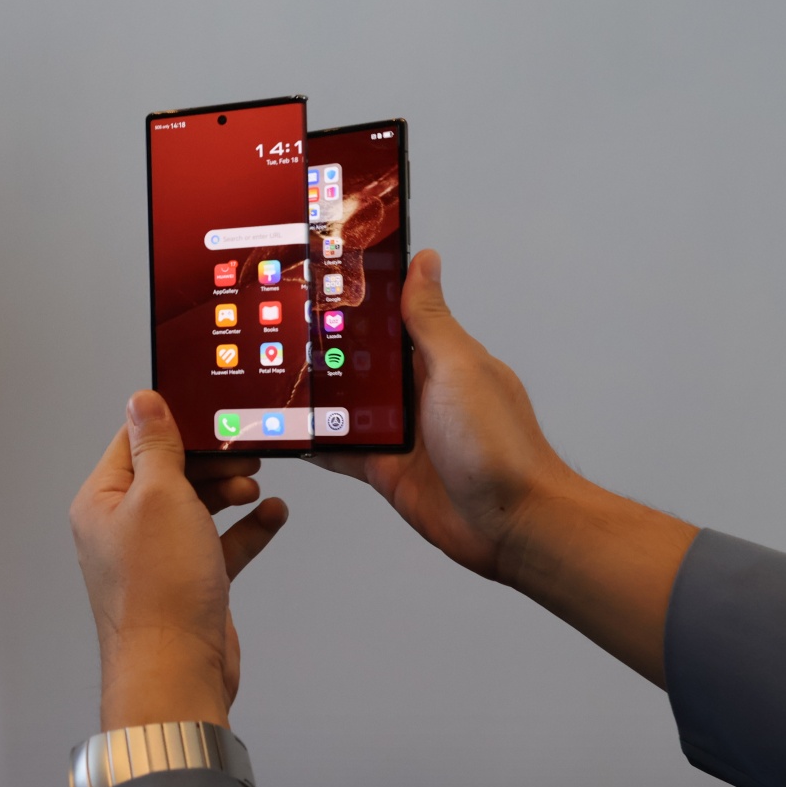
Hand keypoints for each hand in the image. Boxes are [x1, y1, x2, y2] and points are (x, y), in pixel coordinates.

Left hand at [71, 390, 287, 729]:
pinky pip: (221, 541)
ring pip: (198, 504)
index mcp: (103, 502)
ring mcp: (157, 555)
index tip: (212, 413)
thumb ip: (157, 446)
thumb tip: (144, 401)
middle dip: (211, 459)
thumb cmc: (159, 593)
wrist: (177, 672)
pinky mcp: (189, 580)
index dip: (175, 423)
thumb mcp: (160, 496)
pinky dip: (247, 527)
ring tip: (254, 484)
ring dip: (231, 490)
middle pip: (171, 471)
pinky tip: (272, 515)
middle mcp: (124, 526)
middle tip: (244, 453)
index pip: (135, 442)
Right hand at [312, 249, 573, 583]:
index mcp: (440, 357)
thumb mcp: (459, 367)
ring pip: (348, 405)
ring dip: (318, 396)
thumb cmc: (500, 445)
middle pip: (363, 361)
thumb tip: (424, 262)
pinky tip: (290, 433)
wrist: (510, 524)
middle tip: (281, 330)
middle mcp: (419, 391)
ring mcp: (403, 432)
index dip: (362, 299)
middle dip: (327, 349)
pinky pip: (343, 451)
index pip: (394, 317)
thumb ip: (430, 319)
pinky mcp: (387, 469)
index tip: (324, 278)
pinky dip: (317, 443)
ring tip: (275, 377)